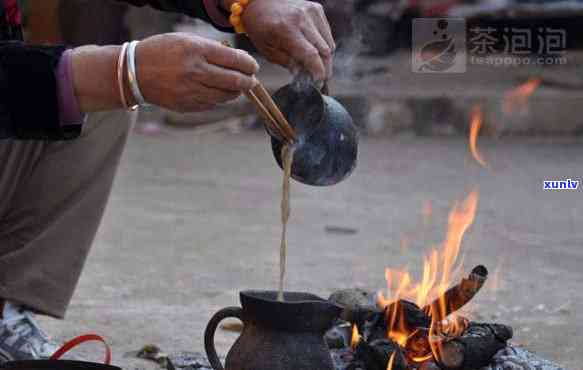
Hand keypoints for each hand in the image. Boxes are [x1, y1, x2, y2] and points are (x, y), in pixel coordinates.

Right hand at [72, 33, 258, 112]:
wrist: (133, 72)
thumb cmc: (163, 52)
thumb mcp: (186, 40)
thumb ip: (212, 49)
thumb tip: (239, 60)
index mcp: (196, 50)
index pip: (235, 60)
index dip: (249, 64)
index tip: (253, 66)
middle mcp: (195, 71)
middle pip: (235, 81)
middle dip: (248, 82)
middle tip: (252, 81)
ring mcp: (191, 91)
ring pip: (226, 96)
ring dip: (236, 92)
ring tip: (236, 86)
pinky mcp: (187, 105)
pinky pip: (213, 104)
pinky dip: (219, 99)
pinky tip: (216, 92)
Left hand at [237, 0, 334, 80]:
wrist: (259, 1)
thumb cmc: (260, 26)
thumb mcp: (266, 49)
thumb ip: (287, 62)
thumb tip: (303, 74)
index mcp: (286, 30)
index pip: (311, 55)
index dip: (318, 71)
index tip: (318, 83)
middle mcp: (302, 18)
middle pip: (324, 50)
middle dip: (325, 68)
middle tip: (320, 79)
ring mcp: (311, 11)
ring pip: (329, 43)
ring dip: (325, 58)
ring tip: (315, 65)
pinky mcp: (317, 8)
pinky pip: (327, 33)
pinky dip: (323, 44)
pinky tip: (313, 49)